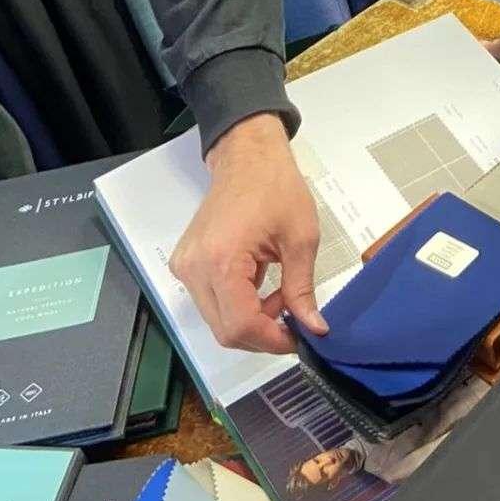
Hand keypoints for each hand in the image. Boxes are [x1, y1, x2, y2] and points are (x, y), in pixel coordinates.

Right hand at [169, 113, 327, 353]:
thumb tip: (314, 328)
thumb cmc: (277, 188)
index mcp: (221, 260)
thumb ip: (303, 288)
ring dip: (251, 318)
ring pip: (217, 319)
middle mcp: (194, 269)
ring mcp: (185, 267)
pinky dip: (238, 304)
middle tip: (293, 317)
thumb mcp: (301, 238)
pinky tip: (261, 283)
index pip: (240, 325)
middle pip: (224, 330)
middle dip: (262, 333)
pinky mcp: (186, 265)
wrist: (248, 159)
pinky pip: (211, 301)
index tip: (297, 339)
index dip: (270, 341)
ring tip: (280, 292)